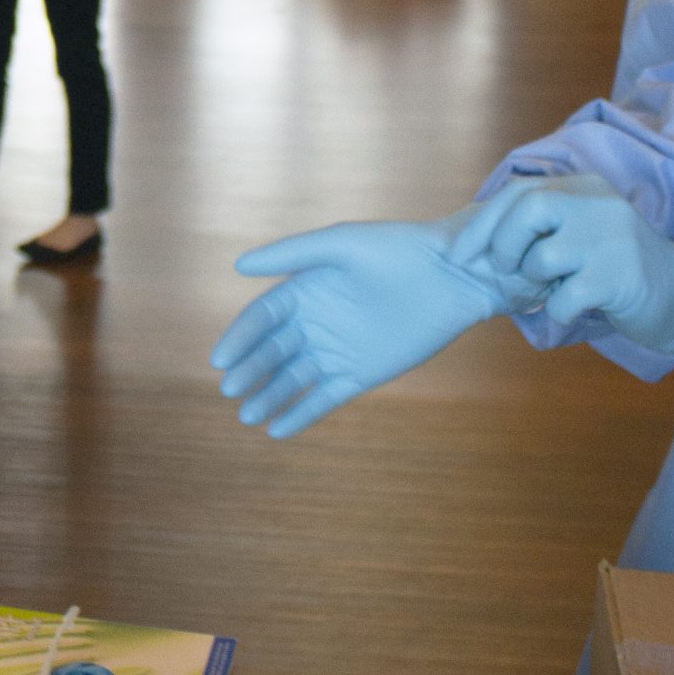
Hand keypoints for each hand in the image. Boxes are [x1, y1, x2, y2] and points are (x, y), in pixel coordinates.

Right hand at [210, 215, 532, 437]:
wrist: (453, 276)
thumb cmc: (398, 249)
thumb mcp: (343, 244)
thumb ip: (292, 253)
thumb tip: (238, 265)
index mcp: (304, 289)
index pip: (262, 318)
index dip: (240, 338)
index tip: (220, 360)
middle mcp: (314, 322)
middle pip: (272, 351)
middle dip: (250, 371)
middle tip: (231, 391)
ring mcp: (335, 350)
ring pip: (293, 379)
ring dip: (269, 396)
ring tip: (248, 416)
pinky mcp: (359, 374)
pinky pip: (324, 398)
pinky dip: (301, 414)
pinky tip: (278, 430)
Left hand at [453, 174, 673, 362]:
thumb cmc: (619, 269)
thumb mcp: (583, 233)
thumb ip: (542, 226)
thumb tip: (477, 237)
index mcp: (585, 187)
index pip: (521, 192)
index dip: (483, 223)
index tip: (457, 255)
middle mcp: (599, 203)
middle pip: (528, 210)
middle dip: (503, 247)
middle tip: (506, 273)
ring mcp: (612, 238)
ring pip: (542, 258)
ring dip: (534, 284)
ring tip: (552, 290)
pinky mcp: (620, 276)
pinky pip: (564, 297)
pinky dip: (557, 312)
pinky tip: (573, 312)